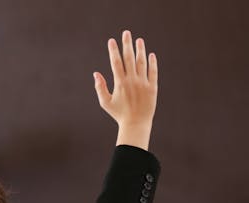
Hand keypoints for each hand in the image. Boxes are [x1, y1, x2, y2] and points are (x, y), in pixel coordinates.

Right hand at [94, 30, 157, 149]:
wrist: (136, 124)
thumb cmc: (119, 114)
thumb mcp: (106, 102)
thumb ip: (100, 87)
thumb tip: (96, 74)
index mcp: (120, 83)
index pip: (116, 62)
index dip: (113, 50)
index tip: (111, 41)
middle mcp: (132, 81)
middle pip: (129, 58)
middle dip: (127, 44)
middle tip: (126, 33)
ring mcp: (143, 84)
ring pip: (142, 63)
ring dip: (140, 50)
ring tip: (139, 40)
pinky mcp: (152, 88)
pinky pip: (153, 72)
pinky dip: (152, 63)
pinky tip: (150, 54)